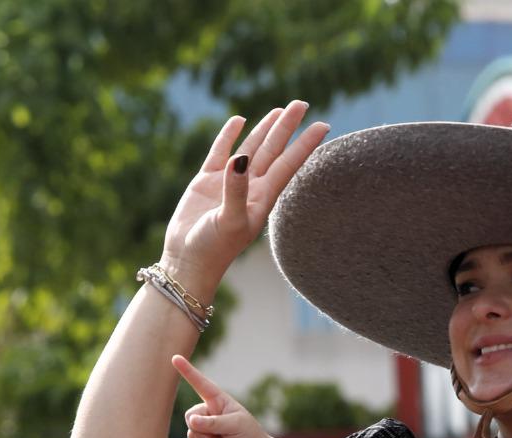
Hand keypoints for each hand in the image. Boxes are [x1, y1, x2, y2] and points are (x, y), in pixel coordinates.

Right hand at [161, 102, 329, 287]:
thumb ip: (236, 191)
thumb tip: (241, 159)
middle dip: (287, 127)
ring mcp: (229, 183)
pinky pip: (220, 152)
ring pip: (251, 149)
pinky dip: (229, 136)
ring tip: (279, 110)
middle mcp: (250, 187)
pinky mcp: (207, 181)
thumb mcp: (230, 221)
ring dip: (265, 130)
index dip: (305, 144)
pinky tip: (239, 121)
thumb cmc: (214, 248)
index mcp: (262, 198)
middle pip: (273, 150)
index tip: (323, 125)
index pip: (288, 164)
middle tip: (302, 103)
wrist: (188, 261)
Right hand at [174, 356, 279, 437]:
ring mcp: (203, 429)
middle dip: (201, 430)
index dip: (187, 371)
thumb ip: (213, 423)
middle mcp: (208, 412)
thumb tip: (190, 421)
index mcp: (218, 400)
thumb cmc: (249, 436)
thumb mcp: (235, 425)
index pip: (200, 384)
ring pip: (190, 433)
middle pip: (190, 416)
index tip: (175, 358)